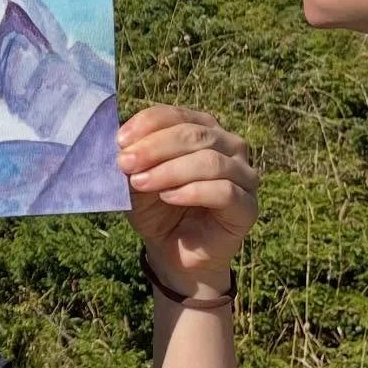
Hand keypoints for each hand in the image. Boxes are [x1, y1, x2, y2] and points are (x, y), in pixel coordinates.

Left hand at [116, 105, 257, 294]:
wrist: (172, 251)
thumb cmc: (156, 208)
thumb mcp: (136, 179)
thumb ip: (133, 159)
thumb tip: (121, 143)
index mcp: (203, 129)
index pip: (178, 115)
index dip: (148, 124)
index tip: (119, 141)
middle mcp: (229, 146)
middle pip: (195, 134)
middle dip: (155, 147)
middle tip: (125, 163)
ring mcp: (244, 175)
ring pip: (210, 161)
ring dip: (170, 170)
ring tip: (140, 182)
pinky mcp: (248, 206)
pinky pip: (224, 191)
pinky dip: (191, 191)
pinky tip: (167, 197)